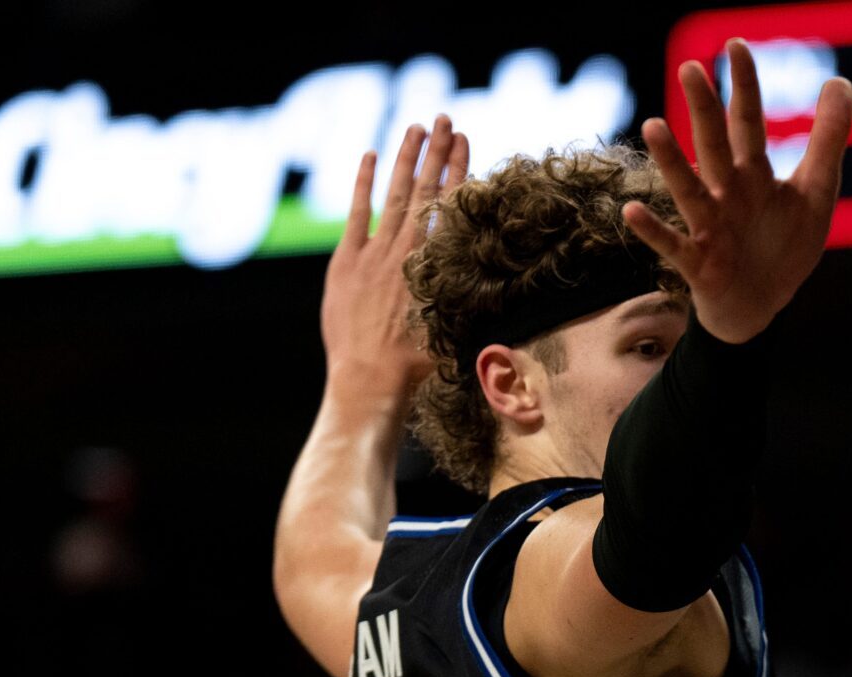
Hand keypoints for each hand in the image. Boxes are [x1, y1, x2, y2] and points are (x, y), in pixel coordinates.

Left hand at [322, 116, 468, 403]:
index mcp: (437, 265)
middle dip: (436, 151)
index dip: (459, 169)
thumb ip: (473, 305)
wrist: (370, 382)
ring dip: (406, 158)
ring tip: (417, 126)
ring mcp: (375, 253)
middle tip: (445, 117)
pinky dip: (363, 183)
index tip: (466, 140)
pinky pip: (357, 213)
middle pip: (426, 190)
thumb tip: (505, 289)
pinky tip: (369, 156)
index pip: (452, 204)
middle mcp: (408, 250)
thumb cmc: (416, 370)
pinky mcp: (346, 262)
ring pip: (395, 194)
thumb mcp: (454, 333)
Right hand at [628, 40, 851, 343]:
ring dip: (671, 161)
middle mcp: (725, 194)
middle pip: (714, 146)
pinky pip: (673, 246)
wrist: (762, 309)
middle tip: (690, 69)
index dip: (744, 87)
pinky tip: (632, 211)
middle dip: (704, 110)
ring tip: (653, 125)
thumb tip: (838, 81)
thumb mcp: (817, 193)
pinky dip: (653, 231)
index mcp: (753, 175)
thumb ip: (828, 139)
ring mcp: (709, 227)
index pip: (747, 122)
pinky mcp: (700, 265)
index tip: (736, 45)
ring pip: (688, 189)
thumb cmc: (783, 246)